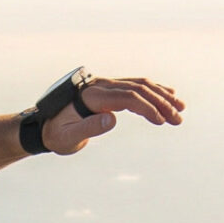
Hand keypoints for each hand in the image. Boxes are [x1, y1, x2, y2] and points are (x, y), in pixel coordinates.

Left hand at [43, 76, 184, 155]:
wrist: (43, 126)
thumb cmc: (56, 135)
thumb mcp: (68, 138)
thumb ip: (88, 128)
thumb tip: (113, 119)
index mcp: (92, 96)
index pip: (127, 97)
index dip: (146, 108)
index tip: (161, 121)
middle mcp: (100, 86)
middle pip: (138, 88)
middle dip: (161, 103)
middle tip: (179, 119)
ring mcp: (105, 85)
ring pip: (139, 84)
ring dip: (161, 96)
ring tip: (180, 109)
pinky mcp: (108, 89)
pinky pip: (134, 85)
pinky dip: (153, 90)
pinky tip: (169, 96)